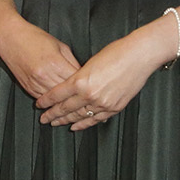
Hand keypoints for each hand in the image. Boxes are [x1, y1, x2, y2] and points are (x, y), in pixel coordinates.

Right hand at [0, 15, 78, 100]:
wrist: (10, 37)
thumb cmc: (34, 38)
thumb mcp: (60, 46)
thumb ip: (72, 61)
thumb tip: (81, 74)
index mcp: (55, 63)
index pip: (76, 81)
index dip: (85, 83)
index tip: (91, 84)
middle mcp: (45, 76)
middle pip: (67, 92)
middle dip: (77, 93)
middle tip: (86, 95)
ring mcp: (35, 84)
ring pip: (55, 100)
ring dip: (65, 101)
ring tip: (75, 103)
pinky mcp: (28, 88)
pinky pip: (44, 99)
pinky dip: (52, 100)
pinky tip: (58, 99)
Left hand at [37, 30, 168, 129]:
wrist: (139, 56)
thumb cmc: (115, 53)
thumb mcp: (90, 63)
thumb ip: (78, 77)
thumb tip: (70, 87)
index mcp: (80, 81)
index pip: (57, 95)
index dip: (46, 101)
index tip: (39, 105)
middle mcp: (90, 95)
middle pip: (66, 108)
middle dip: (53, 114)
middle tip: (44, 119)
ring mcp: (103, 103)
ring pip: (79, 116)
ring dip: (66, 121)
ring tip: (57, 124)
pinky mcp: (114, 107)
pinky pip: (96, 119)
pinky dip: (85, 123)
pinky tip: (77, 126)